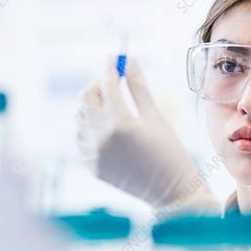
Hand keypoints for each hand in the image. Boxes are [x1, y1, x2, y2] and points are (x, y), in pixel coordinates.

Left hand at [76, 56, 219, 212]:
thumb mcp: (155, 116)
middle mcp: (101, 137)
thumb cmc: (169, 151)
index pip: (106, 83)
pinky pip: (82, 139)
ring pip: (80, 118)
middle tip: (111, 81)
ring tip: (110, 105)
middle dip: (97, 85)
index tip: (114, 57)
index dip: (110, 66)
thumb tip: (129, 61)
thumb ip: (138, 87)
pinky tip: (106, 128)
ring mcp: (93, 153)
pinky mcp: (92, 166)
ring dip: (91, 106)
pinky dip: (89, 128)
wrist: (170, 192)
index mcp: (120, 122)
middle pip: (86, 98)